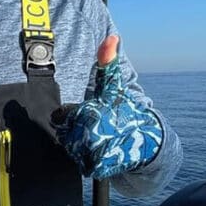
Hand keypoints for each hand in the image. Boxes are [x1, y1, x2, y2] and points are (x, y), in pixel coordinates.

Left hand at [52, 36, 163, 179]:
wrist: (144, 143)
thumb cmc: (124, 110)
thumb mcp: (114, 86)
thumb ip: (108, 63)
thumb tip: (112, 36)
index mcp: (92, 112)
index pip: (61, 115)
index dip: (73, 114)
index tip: (91, 112)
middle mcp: (90, 133)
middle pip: (64, 131)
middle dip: (75, 129)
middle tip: (94, 127)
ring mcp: (91, 153)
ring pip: (69, 146)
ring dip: (78, 143)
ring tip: (97, 138)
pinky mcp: (93, 168)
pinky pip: (77, 162)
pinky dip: (84, 158)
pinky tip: (97, 151)